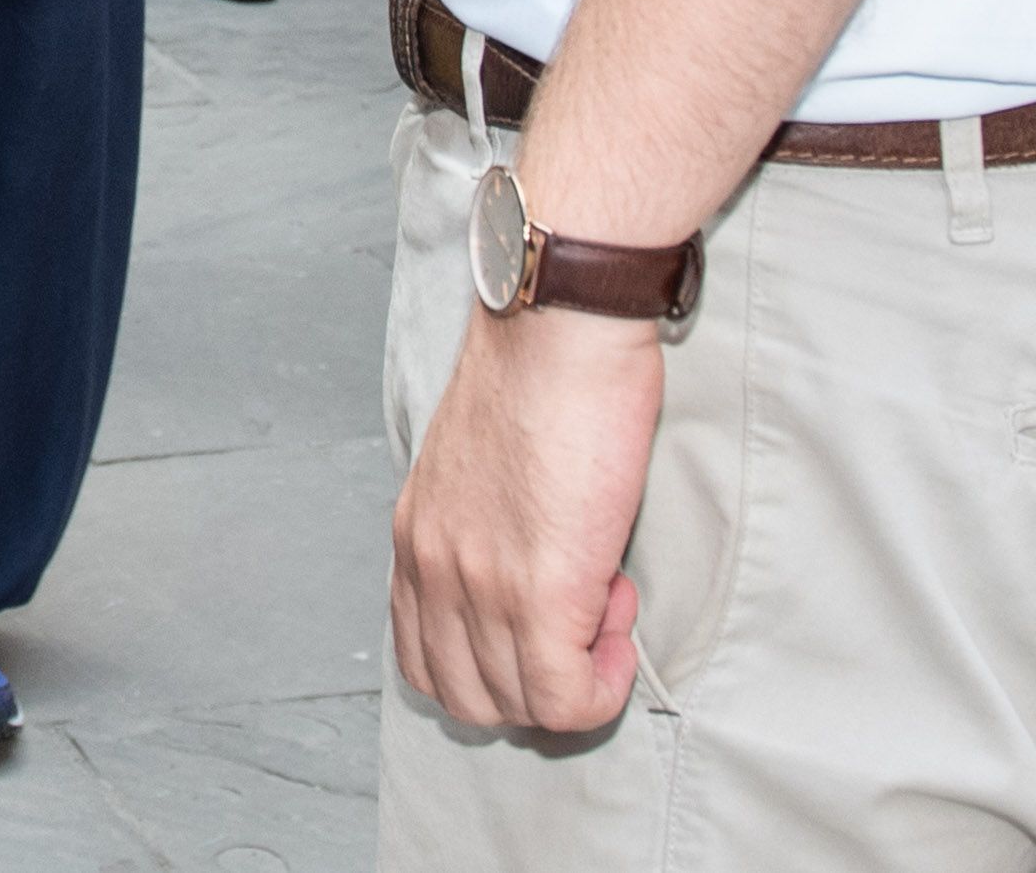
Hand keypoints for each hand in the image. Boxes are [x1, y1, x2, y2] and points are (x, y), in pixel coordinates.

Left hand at [391, 298, 666, 734]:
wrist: (559, 329)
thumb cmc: (541, 376)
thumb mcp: (479, 464)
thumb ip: (482, 527)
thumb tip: (528, 566)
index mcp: (415, 538)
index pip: (424, 661)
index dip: (494, 664)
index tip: (545, 616)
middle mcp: (432, 569)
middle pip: (466, 698)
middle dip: (534, 684)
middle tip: (583, 618)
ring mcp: (479, 585)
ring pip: (518, 707)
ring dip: (578, 674)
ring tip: (609, 601)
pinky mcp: (538, 592)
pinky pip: (565, 698)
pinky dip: (602, 685)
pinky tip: (620, 618)